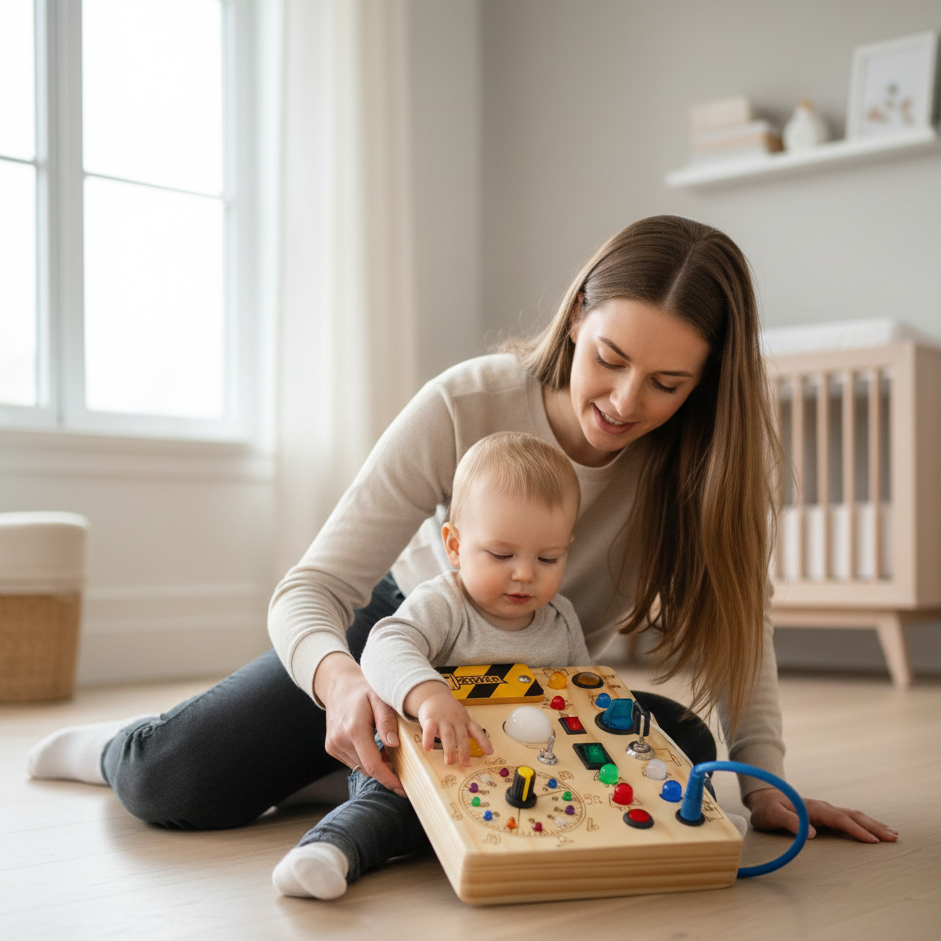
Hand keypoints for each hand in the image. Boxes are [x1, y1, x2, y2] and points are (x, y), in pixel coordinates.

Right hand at [314, 652, 404, 795]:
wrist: (339, 685)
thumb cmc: (364, 690)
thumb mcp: (381, 699)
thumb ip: (387, 722)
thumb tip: (393, 745)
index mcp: (354, 730)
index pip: (373, 765)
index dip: (389, 779)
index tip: (403, 788)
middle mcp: (340, 740)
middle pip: (367, 768)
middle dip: (386, 772)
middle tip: (401, 765)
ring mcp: (333, 745)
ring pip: (359, 767)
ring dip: (375, 765)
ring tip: (387, 751)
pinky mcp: (331, 747)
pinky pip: (352, 761)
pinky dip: (364, 759)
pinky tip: (372, 746)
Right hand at [406, 681, 493, 765]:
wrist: (434, 695)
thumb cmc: (449, 711)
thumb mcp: (461, 718)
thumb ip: (466, 732)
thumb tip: (468, 754)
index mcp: (465, 721)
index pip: (477, 730)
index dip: (484, 741)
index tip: (490, 752)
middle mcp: (456, 720)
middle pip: (462, 736)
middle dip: (464, 751)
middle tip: (465, 764)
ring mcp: (443, 719)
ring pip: (448, 735)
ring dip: (449, 749)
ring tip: (450, 762)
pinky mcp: (430, 719)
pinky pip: (430, 730)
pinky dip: (429, 739)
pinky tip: (428, 748)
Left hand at [745, 786, 898, 842]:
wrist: (762, 795)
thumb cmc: (766, 809)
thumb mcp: (771, 815)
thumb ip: (789, 822)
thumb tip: (812, 834)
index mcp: (812, 808)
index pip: (838, 820)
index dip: (856, 830)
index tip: (873, 841)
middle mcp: (822, 807)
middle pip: (852, 816)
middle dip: (873, 826)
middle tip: (893, 838)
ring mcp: (825, 809)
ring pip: (853, 815)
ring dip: (873, 824)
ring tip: (892, 834)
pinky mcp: (825, 814)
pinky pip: (849, 817)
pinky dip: (864, 823)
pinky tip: (874, 829)